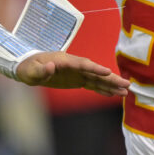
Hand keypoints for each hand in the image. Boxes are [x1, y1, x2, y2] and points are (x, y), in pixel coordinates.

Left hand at [15, 51, 129, 95]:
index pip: (83, 64)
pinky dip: (102, 89)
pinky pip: (91, 85)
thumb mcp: (30, 71)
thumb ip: (41, 70)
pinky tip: (113, 94)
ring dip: (111, 85)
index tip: (108, 72)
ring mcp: (76, 73)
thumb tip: (51, 66)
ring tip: (126, 91)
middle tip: (126, 84)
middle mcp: (74, 65)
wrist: (27, 67)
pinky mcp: (76, 80)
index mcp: (64, 60)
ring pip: (96, 79)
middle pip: (95, 72)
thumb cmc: (28, 68)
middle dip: (111, 78)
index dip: (96, 68)